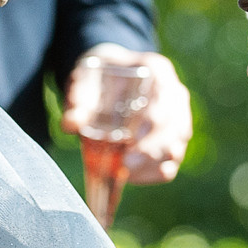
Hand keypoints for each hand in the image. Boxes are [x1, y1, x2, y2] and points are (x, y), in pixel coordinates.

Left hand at [60, 45, 192, 183]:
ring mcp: (177, 120)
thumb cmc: (97, 79)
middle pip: (175, 128)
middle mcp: (175, 95)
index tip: (131, 145)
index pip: (165, 98)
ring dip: (150, 165)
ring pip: (175, 149)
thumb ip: (78, 99)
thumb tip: (70, 123)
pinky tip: (131, 176)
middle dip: (151, 151)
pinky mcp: (171, 144)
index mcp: (158, 72)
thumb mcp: (83, 80)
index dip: (152, 123)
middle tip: (126, 166)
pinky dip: (151, 174)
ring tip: (125, 172)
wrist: (104, 81)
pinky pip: (169, 166)